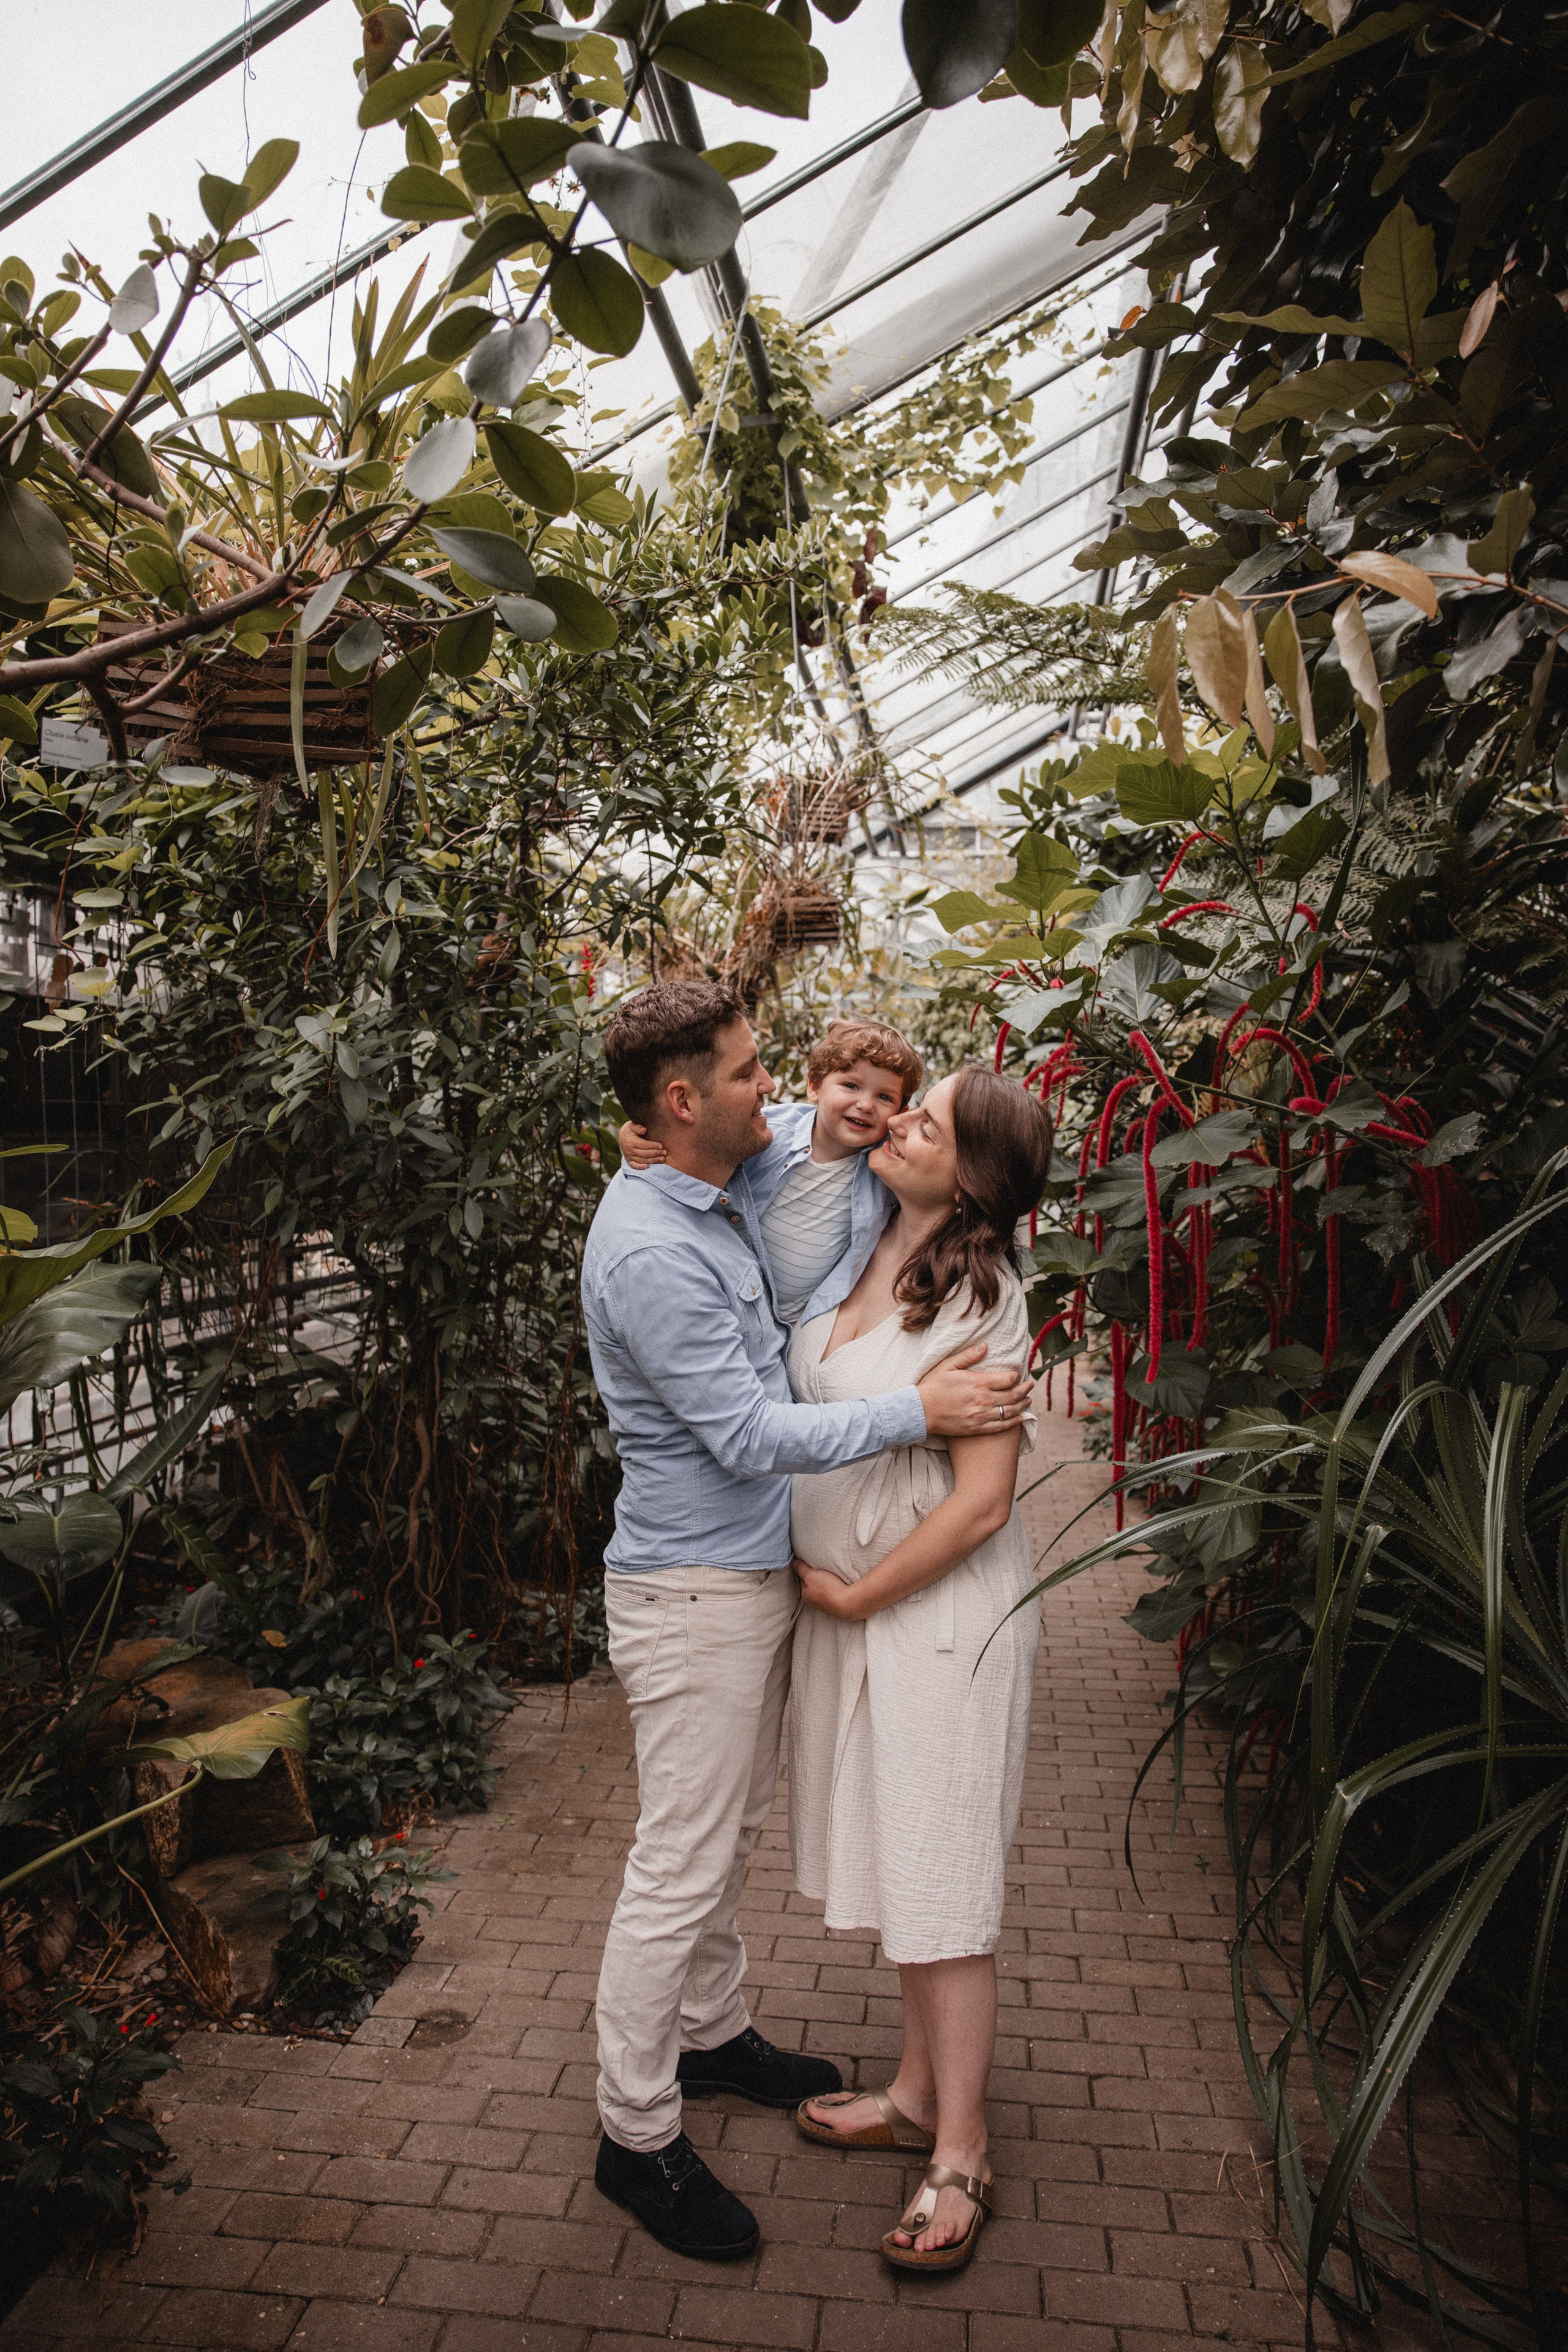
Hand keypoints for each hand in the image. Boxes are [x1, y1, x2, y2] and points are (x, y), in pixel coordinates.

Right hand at [618, 1119, 667, 1168]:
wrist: (622, 1136)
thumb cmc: (630, 1130)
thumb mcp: (632, 1125)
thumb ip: (638, 1127)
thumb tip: (644, 1130)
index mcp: (630, 1141)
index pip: (643, 1145)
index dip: (653, 1146)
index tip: (662, 1146)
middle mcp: (629, 1150)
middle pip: (644, 1153)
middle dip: (655, 1153)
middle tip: (665, 1152)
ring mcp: (629, 1156)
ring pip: (642, 1160)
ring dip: (653, 1160)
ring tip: (662, 1159)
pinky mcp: (629, 1161)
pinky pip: (634, 1165)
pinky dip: (640, 1167)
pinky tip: (648, 1167)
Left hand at [793, 1559, 865, 1620]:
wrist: (849, 1603)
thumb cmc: (827, 1589)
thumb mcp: (810, 1575)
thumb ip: (801, 1568)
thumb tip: (793, 1562)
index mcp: (805, 1596)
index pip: (802, 1580)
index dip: (806, 1570)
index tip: (811, 1563)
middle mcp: (814, 1602)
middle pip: (813, 1585)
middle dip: (817, 1577)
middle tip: (822, 1568)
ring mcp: (827, 1604)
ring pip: (824, 1589)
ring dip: (826, 1582)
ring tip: (831, 1574)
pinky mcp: (838, 1604)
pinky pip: (834, 1592)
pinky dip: (834, 1587)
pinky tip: (839, 1583)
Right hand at [915, 1341, 1031, 1439]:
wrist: (920, 1411)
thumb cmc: (932, 1386)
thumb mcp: (948, 1365)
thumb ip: (968, 1356)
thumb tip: (985, 1346)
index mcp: (978, 1382)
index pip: (1008, 1379)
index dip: (1017, 1376)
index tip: (1019, 1374)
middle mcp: (983, 1400)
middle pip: (1014, 1395)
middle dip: (1025, 1389)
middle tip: (1030, 1385)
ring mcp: (981, 1416)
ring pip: (1011, 1411)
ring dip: (1023, 1405)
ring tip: (1028, 1400)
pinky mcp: (977, 1429)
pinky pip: (1002, 1427)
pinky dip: (1014, 1422)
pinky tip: (1020, 1418)